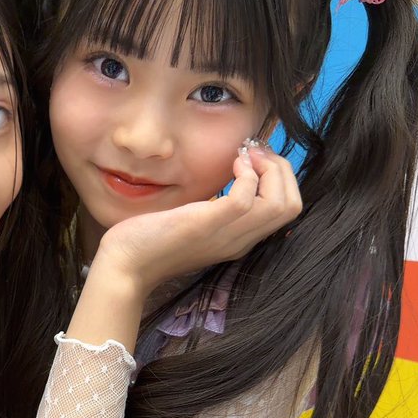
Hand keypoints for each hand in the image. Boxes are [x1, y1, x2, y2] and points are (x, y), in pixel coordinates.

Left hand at [93, 145, 301, 297]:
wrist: (125, 265)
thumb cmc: (152, 240)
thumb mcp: (194, 222)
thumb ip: (215, 207)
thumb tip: (231, 177)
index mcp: (239, 240)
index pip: (286, 211)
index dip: (280, 178)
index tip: (255, 159)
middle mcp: (240, 241)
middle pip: (292, 206)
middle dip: (281, 169)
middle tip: (254, 153)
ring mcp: (226, 235)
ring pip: (281, 204)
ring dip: (270, 169)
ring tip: (246, 156)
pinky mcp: (208, 225)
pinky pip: (248, 198)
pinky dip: (247, 174)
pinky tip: (232, 165)